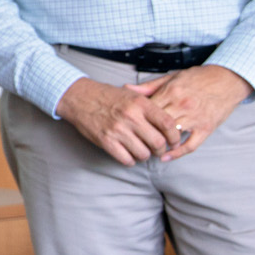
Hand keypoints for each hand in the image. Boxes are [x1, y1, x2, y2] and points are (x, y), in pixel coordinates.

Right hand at [55, 77, 181, 166]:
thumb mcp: (132, 94)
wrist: (79, 97)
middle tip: (157, 149)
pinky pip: (126, 159)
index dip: (175, 136)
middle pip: (158, 142)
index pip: (168, 124)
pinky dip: (130, 160)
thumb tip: (169, 125)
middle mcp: (131, 117)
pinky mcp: (106, 141)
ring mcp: (118, 130)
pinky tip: (128, 153)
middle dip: (160, 149)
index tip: (174, 141)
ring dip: (144, 155)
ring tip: (140, 150)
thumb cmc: (107, 96)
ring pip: (143, 154)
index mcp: (140, 103)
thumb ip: (150, 107)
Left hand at [127, 65, 251, 160]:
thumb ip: (149, 86)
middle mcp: (182, 105)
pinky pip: (190, 145)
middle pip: (157, 124)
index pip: (148, 110)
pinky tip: (166, 158)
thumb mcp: (172, 77)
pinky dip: (177, 153)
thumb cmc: (198, 78)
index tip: (131, 125)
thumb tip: (127, 89)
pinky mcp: (206, 128)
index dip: (137, 119)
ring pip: (171, 135)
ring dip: (159, 144)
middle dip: (146, 133)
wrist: (227, 79)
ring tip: (149, 148)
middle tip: (137, 140)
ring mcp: (195, 118)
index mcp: (171, 92)